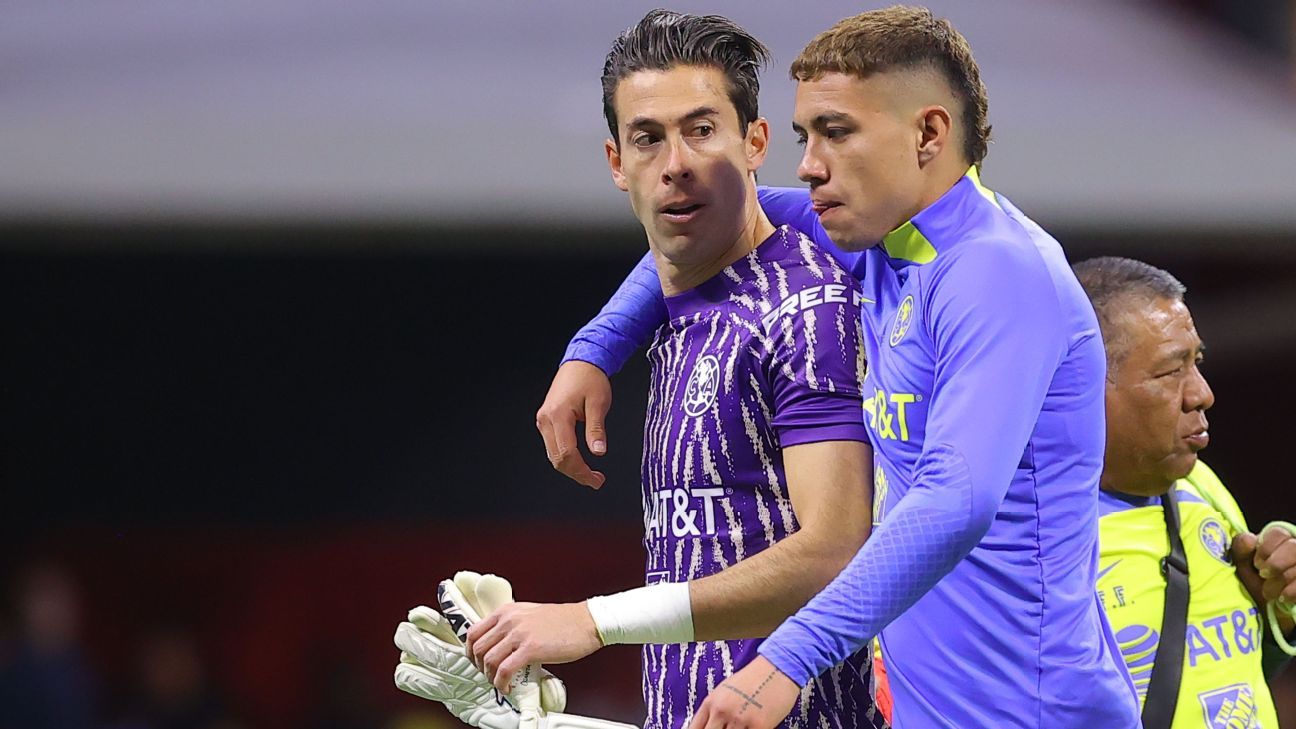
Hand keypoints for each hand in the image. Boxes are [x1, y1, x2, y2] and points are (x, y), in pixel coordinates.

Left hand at [467, 602, 602, 691]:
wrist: (586, 621)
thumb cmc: (564, 620)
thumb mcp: (530, 614)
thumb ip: (512, 624)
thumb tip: (499, 643)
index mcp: (507, 611)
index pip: (474, 631)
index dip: (470, 651)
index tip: (477, 662)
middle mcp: (509, 620)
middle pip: (478, 648)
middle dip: (479, 667)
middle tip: (488, 675)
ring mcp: (519, 634)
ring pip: (489, 660)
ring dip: (490, 677)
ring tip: (499, 682)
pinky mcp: (531, 649)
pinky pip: (505, 670)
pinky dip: (501, 682)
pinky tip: (508, 686)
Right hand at [536, 361, 610, 488]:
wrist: (580, 362)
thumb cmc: (590, 378)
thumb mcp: (598, 403)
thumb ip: (597, 429)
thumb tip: (599, 452)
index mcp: (558, 415)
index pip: (567, 453)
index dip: (582, 471)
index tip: (596, 480)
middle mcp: (546, 419)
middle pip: (557, 459)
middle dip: (576, 474)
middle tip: (596, 481)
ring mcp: (544, 420)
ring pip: (553, 455)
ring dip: (571, 468)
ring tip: (591, 474)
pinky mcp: (546, 420)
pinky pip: (553, 446)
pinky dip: (565, 457)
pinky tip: (580, 461)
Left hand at [687, 656, 799, 728]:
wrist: (778, 667)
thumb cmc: (753, 677)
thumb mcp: (726, 690)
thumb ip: (714, 710)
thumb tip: (707, 725)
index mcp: (711, 702)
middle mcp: (722, 711)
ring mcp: (740, 719)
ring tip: (739, 727)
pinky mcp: (760, 726)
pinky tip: (752, 728)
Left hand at [1233, 530, 1295, 634]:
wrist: (1269, 617)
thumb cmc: (1256, 589)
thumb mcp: (1243, 570)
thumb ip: (1241, 551)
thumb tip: (1249, 538)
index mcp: (1278, 543)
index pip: (1279, 533)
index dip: (1267, 546)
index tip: (1257, 563)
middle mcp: (1294, 552)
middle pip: (1293, 546)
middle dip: (1276, 563)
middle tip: (1264, 576)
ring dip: (1282, 580)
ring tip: (1269, 592)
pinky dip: (1292, 591)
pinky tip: (1283, 598)